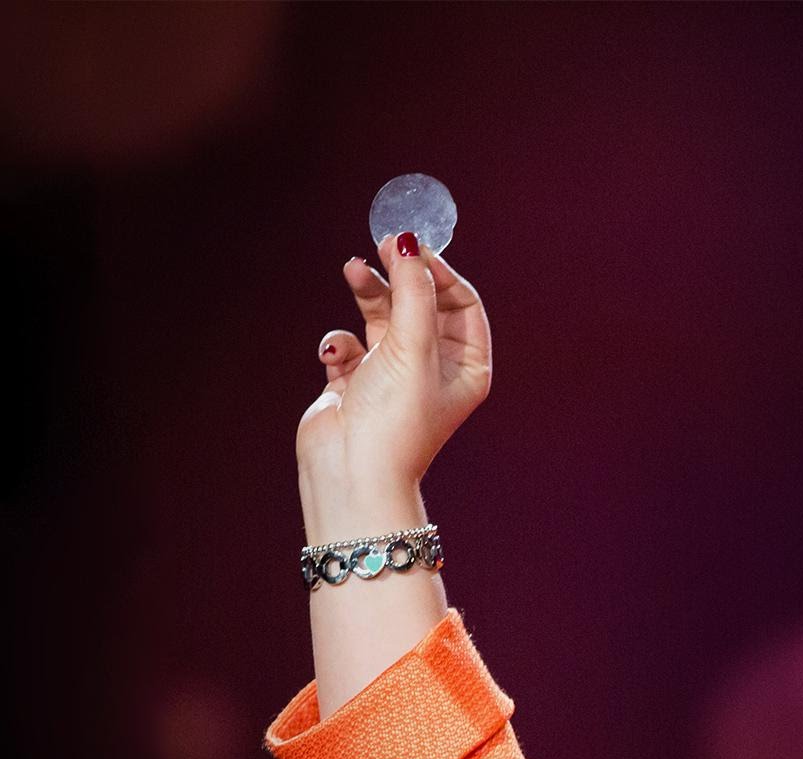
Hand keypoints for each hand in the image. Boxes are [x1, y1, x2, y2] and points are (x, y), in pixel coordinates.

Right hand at [297, 231, 492, 504]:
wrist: (350, 472)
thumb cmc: (394, 420)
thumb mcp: (413, 346)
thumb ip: (413, 290)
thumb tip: (409, 243)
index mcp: (466, 367)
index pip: (462, 304)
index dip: (440, 272)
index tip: (415, 248)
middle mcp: (433, 370)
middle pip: (421, 304)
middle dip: (401, 275)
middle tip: (382, 245)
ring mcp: (393, 376)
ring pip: (383, 318)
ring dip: (369, 293)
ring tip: (353, 270)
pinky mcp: (356, 383)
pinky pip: (350, 346)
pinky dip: (340, 343)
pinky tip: (336, 356)